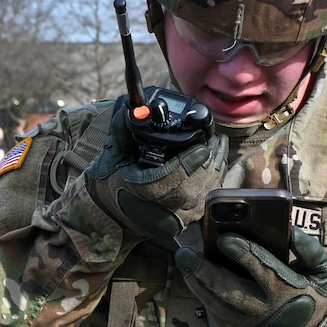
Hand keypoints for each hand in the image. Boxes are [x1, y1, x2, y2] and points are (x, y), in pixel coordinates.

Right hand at [82, 98, 228, 240]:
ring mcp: (179, 216)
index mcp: (148, 188)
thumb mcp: (114, 157)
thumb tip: (128, 106)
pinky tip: (212, 168)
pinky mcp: (185, 220)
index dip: (199, 153)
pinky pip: (206, 198)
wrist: (108, 217)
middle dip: (213, 156)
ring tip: (218, 149)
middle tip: (217, 139)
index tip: (207, 141)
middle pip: (203, 177)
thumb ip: (123, 130)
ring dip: (216, 167)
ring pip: (208, 188)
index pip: (185, 169)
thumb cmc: (110, 186)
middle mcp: (167, 205)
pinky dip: (212, 181)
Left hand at [176, 228, 326, 326]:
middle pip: (230, 289)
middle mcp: (266, 310)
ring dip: (198, 284)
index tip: (224, 238)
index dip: (242, 252)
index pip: (262, 269)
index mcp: (288, 290)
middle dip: (205, 270)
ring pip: (217, 304)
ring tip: (184, 264)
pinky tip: (194, 281)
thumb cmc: (316, 293)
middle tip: (185, 254)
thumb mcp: (322, 271)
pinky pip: (217, 315)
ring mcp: (250, 325)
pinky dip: (204, 298)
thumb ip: (310, 251)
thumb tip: (292, 232)